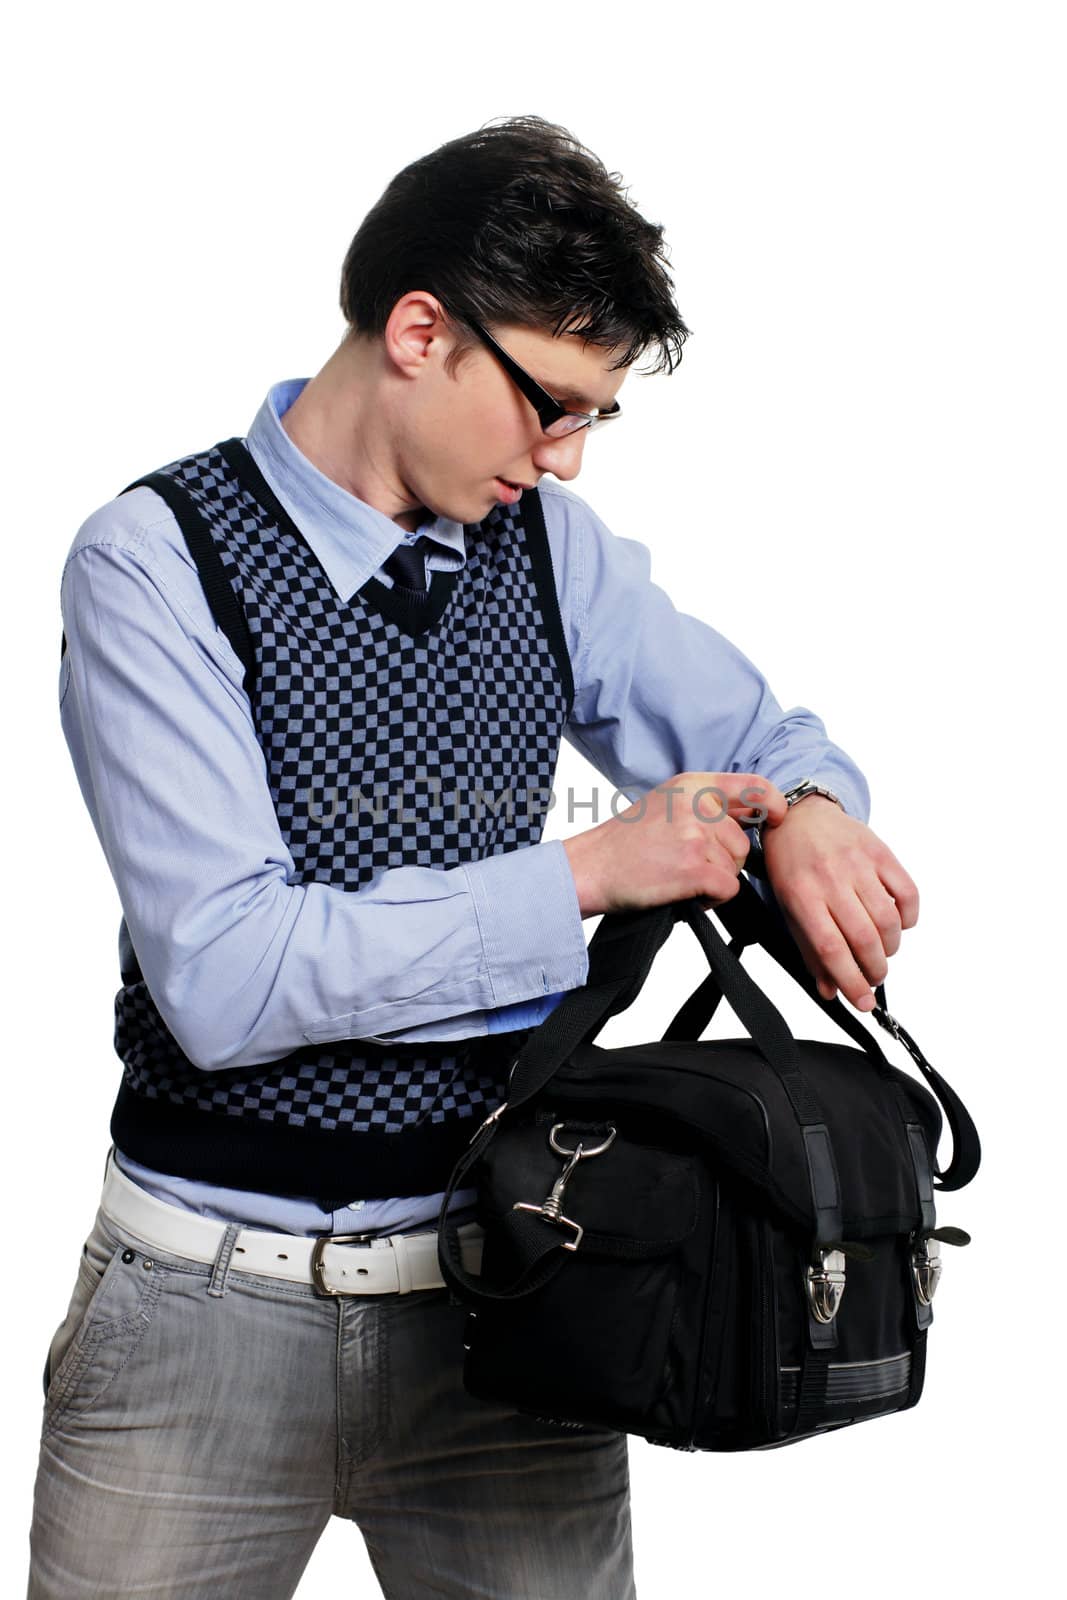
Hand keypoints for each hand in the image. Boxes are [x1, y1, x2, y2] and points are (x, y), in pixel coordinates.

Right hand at [562, 771, 788, 916]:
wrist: (590, 868)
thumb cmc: (625, 842)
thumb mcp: (666, 803)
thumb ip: (706, 803)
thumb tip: (755, 813)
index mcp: (692, 785)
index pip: (754, 787)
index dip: (774, 805)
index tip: (777, 818)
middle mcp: (697, 805)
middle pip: (743, 842)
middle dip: (725, 861)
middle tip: (689, 864)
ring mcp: (696, 836)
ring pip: (736, 868)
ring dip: (716, 881)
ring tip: (680, 877)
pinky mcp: (695, 869)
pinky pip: (728, 889)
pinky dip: (711, 900)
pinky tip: (685, 893)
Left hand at [759, 797, 918, 1011]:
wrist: (800, 817)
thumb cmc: (792, 867)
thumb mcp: (789, 909)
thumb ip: (810, 952)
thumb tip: (831, 990)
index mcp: (803, 897)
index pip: (831, 949)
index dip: (851, 981)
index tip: (863, 1002)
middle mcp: (831, 880)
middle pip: (864, 937)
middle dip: (875, 969)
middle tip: (875, 977)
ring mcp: (858, 864)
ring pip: (889, 919)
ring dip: (891, 947)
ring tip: (883, 952)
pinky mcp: (881, 852)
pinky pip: (908, 892)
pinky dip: (909, 917)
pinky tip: (898, 924)